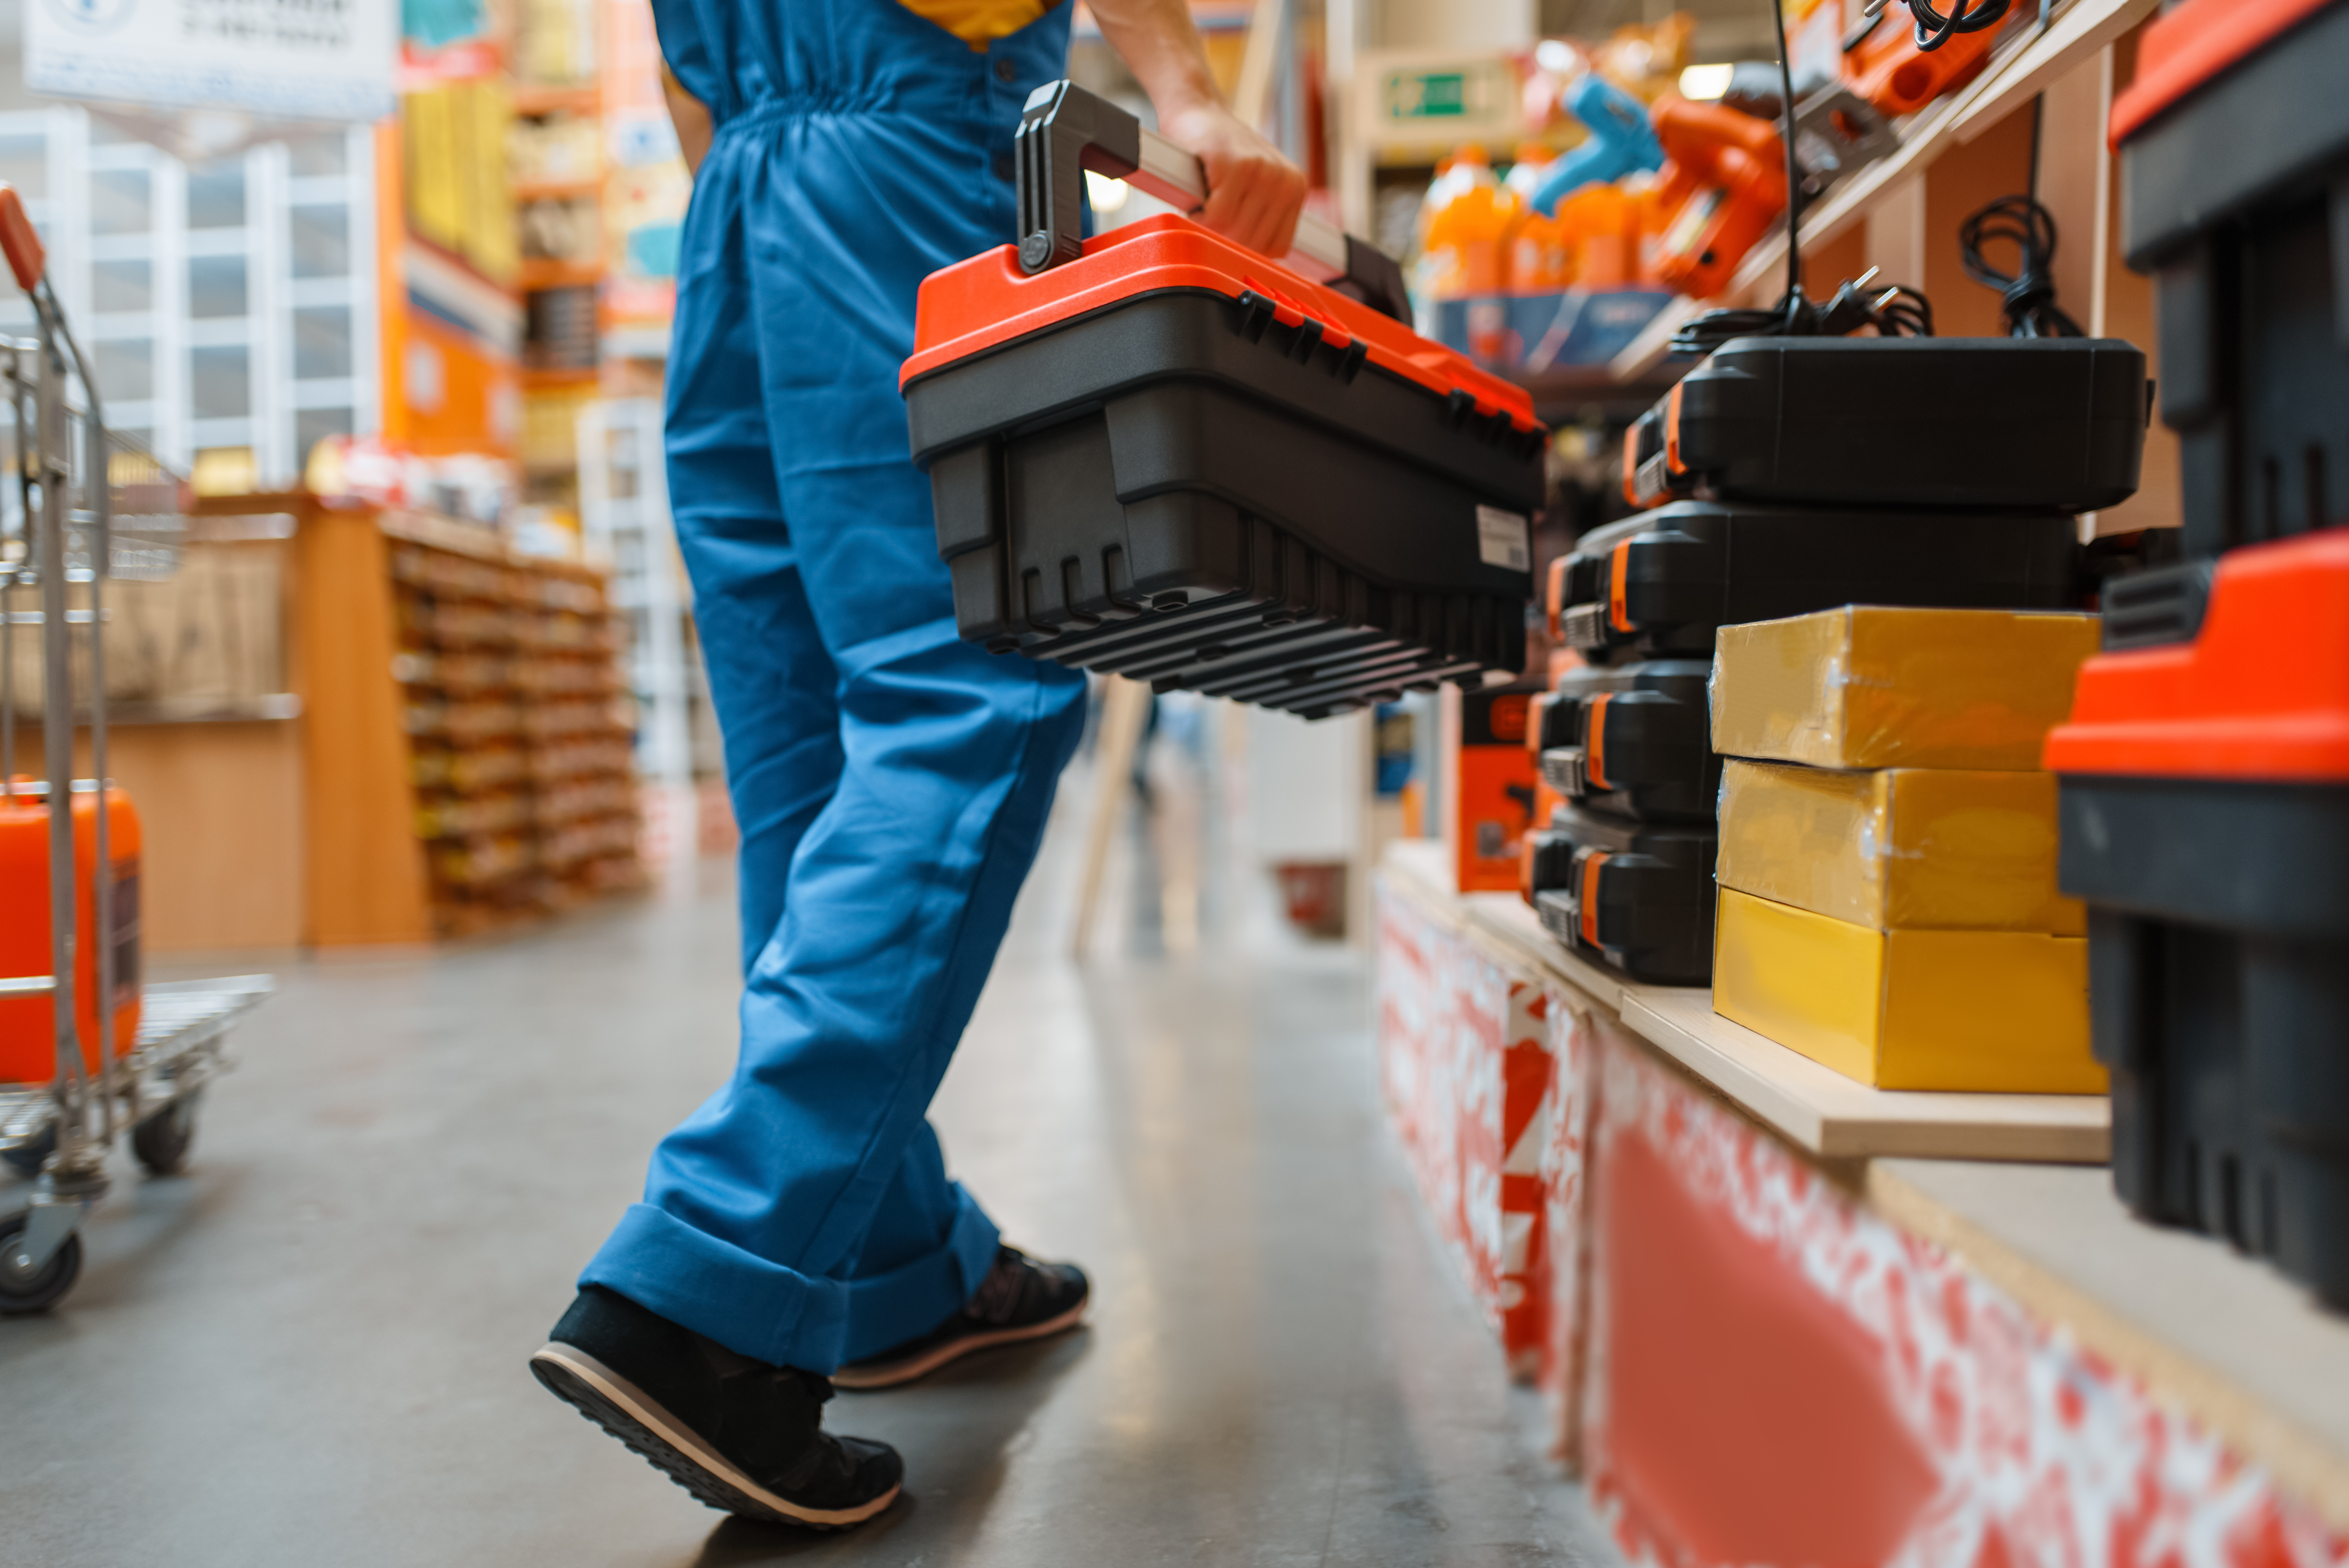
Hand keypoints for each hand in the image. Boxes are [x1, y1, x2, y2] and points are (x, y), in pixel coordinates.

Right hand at [1157, 100, 1307, 259]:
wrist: (1195, 109)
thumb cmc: (1218, 154)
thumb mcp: (1252, 188)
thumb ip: (1261, 219)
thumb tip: (1256, 267)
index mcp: (1295, 189)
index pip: (1276, 248)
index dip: (1245, 249)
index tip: (1228, 233)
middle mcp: (1285, 180)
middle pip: (1253, 244)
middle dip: (1224, 237)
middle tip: (1211, 215)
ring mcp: (1262, 170)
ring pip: (1235, 232)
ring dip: (1209, 226)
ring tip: (1205, 203)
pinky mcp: (1236, 164)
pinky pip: (1218, 216)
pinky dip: (1199, 214)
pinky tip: (1197, 197)